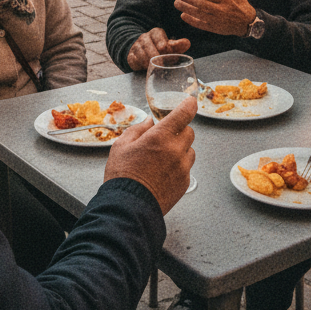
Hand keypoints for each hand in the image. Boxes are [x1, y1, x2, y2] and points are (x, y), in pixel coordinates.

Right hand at [104, 95, 195, 213]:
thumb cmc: (122, 176)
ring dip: (181, 149)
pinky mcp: (184, 183)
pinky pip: (187, 168)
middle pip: (189, 132)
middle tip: (164, 138)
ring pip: (190, 150)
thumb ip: (137, 129)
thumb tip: (149, 121)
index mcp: (160, 137)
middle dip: (179, 131)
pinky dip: (179, 166)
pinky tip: (163, 173)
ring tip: (163, 158)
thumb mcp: (121, 146)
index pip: (183, 114)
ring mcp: (182, 168)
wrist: (128, 207)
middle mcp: (175, 150)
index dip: (189, 105)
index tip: (190, 102)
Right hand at [126, 27, 192, 70]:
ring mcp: (136, 46)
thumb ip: (177, 45)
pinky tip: (146, 68)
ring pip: (141, 53)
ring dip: (148, 61)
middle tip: (162, 63)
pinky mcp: (130, 55)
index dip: (164, 46)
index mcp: (156, 33)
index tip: (168, 52)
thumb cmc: (159, 48)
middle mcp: (144, 37)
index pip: (160, 38)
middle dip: (156, 55)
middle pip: (149, 46)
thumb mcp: (169, 45)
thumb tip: (187, 43)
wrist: (141, 49)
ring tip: (155, 67)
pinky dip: (140, 64)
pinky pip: (134, 59)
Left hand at [174, 0, 256, 35]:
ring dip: (186, 8)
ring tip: (176, 2)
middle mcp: (221, 9)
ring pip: (199, 14)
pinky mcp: (215, 28)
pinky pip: (201, 24)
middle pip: (201, 3)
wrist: (246, 23)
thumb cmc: (239, 2)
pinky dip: (191, 20)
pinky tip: (183, 15)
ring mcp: (217, 20)